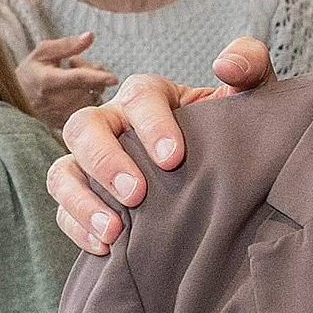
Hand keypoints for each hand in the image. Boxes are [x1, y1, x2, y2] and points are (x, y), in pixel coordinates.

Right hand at [15, 32, 118, 129]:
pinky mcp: (68, 125)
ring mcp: (63, 115)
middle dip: (91, 70)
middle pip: (91, 86)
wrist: (15, 102)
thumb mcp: (42, 53)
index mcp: (48, 81)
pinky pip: (91, 110)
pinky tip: (74, 94)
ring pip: (94, 97)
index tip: (114, 78)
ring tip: (71, 79)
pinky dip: (88, 99)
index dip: (96, 77)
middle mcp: (56, 101)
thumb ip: (67, 45)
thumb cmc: (30, 74)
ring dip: (91, 85)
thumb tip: (90, 36)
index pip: (77, 79)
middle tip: (74, 63)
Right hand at [45, 37, 273, 253]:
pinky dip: (78, 227)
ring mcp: (92, 160)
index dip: (151, 125)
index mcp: (149, 96)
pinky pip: (64, 209)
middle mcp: (113, 123)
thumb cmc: (231, 128)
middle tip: (136, 193)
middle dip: (105, 161)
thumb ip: (249, 64)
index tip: (174, 159)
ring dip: (82, 199)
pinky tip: (107, 247)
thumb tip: (225, 64)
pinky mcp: (86, 195)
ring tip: (115, 231)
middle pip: (84, 127)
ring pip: (63, 170)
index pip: (139, 97)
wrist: (226, 169)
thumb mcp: (250, 94)